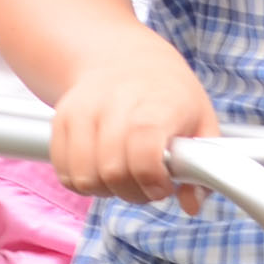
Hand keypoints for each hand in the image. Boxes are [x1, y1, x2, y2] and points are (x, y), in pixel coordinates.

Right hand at [49, 32, 222, 203]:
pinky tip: (101, 171)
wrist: (124, 59)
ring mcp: (84, 110)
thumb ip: (201, 164)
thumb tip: (191, 204)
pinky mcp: (62, 119)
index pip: (144, 151)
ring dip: (106, 190)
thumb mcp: (200, 120)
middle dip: (133, 191)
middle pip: (112, 171)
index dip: (152, 179)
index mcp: (157, 103)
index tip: (162, 185)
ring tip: (123, 177)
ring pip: (84, 177)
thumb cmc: (168, 95)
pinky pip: (64, 172)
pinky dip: (82, 183)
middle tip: (146, 184)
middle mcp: (115, 103)